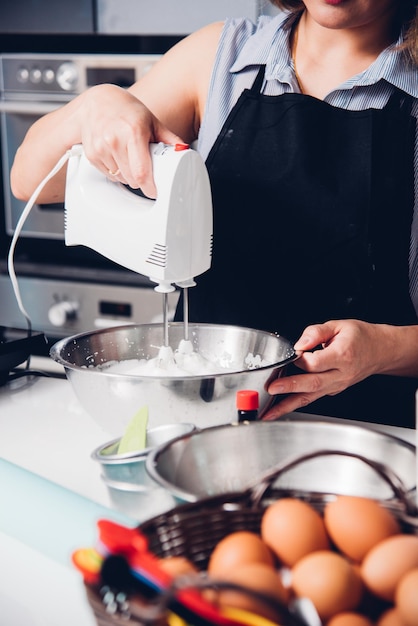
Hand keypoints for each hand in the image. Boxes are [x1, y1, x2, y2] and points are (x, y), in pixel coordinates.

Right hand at [78, 84, 184, 197]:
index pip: (141, 172)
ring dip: (127, 176)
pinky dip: (115, 171)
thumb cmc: (127, 111)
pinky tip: (116, 157)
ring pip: (120, 179)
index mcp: (133, 132)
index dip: (150, 187)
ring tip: (129, 158)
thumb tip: (184, 152)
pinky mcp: (91, 154)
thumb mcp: (151, 121)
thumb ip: (169, 138)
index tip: (155, 191)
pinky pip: (108, 175)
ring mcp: (101, 148)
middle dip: (140, 180)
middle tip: (144, 169)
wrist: (97, 102)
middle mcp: (114, 140)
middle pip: (132, 179)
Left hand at [263, 319, 388, 419]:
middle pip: (313, 383)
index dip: (301, 359)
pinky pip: (313, 397)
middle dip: (290, 387)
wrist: (379, 351)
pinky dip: (296, 403)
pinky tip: (280, 407)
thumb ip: (317, 332)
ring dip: (288, 406)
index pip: (317, 362)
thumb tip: (300, 343)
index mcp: (343, 356)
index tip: (293, 353)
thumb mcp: (339, 325)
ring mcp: (337, 385)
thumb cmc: (360, 338)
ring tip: (269, 412)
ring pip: (311, 397)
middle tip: (272, 388)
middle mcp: (341, 374)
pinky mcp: (333, 390)